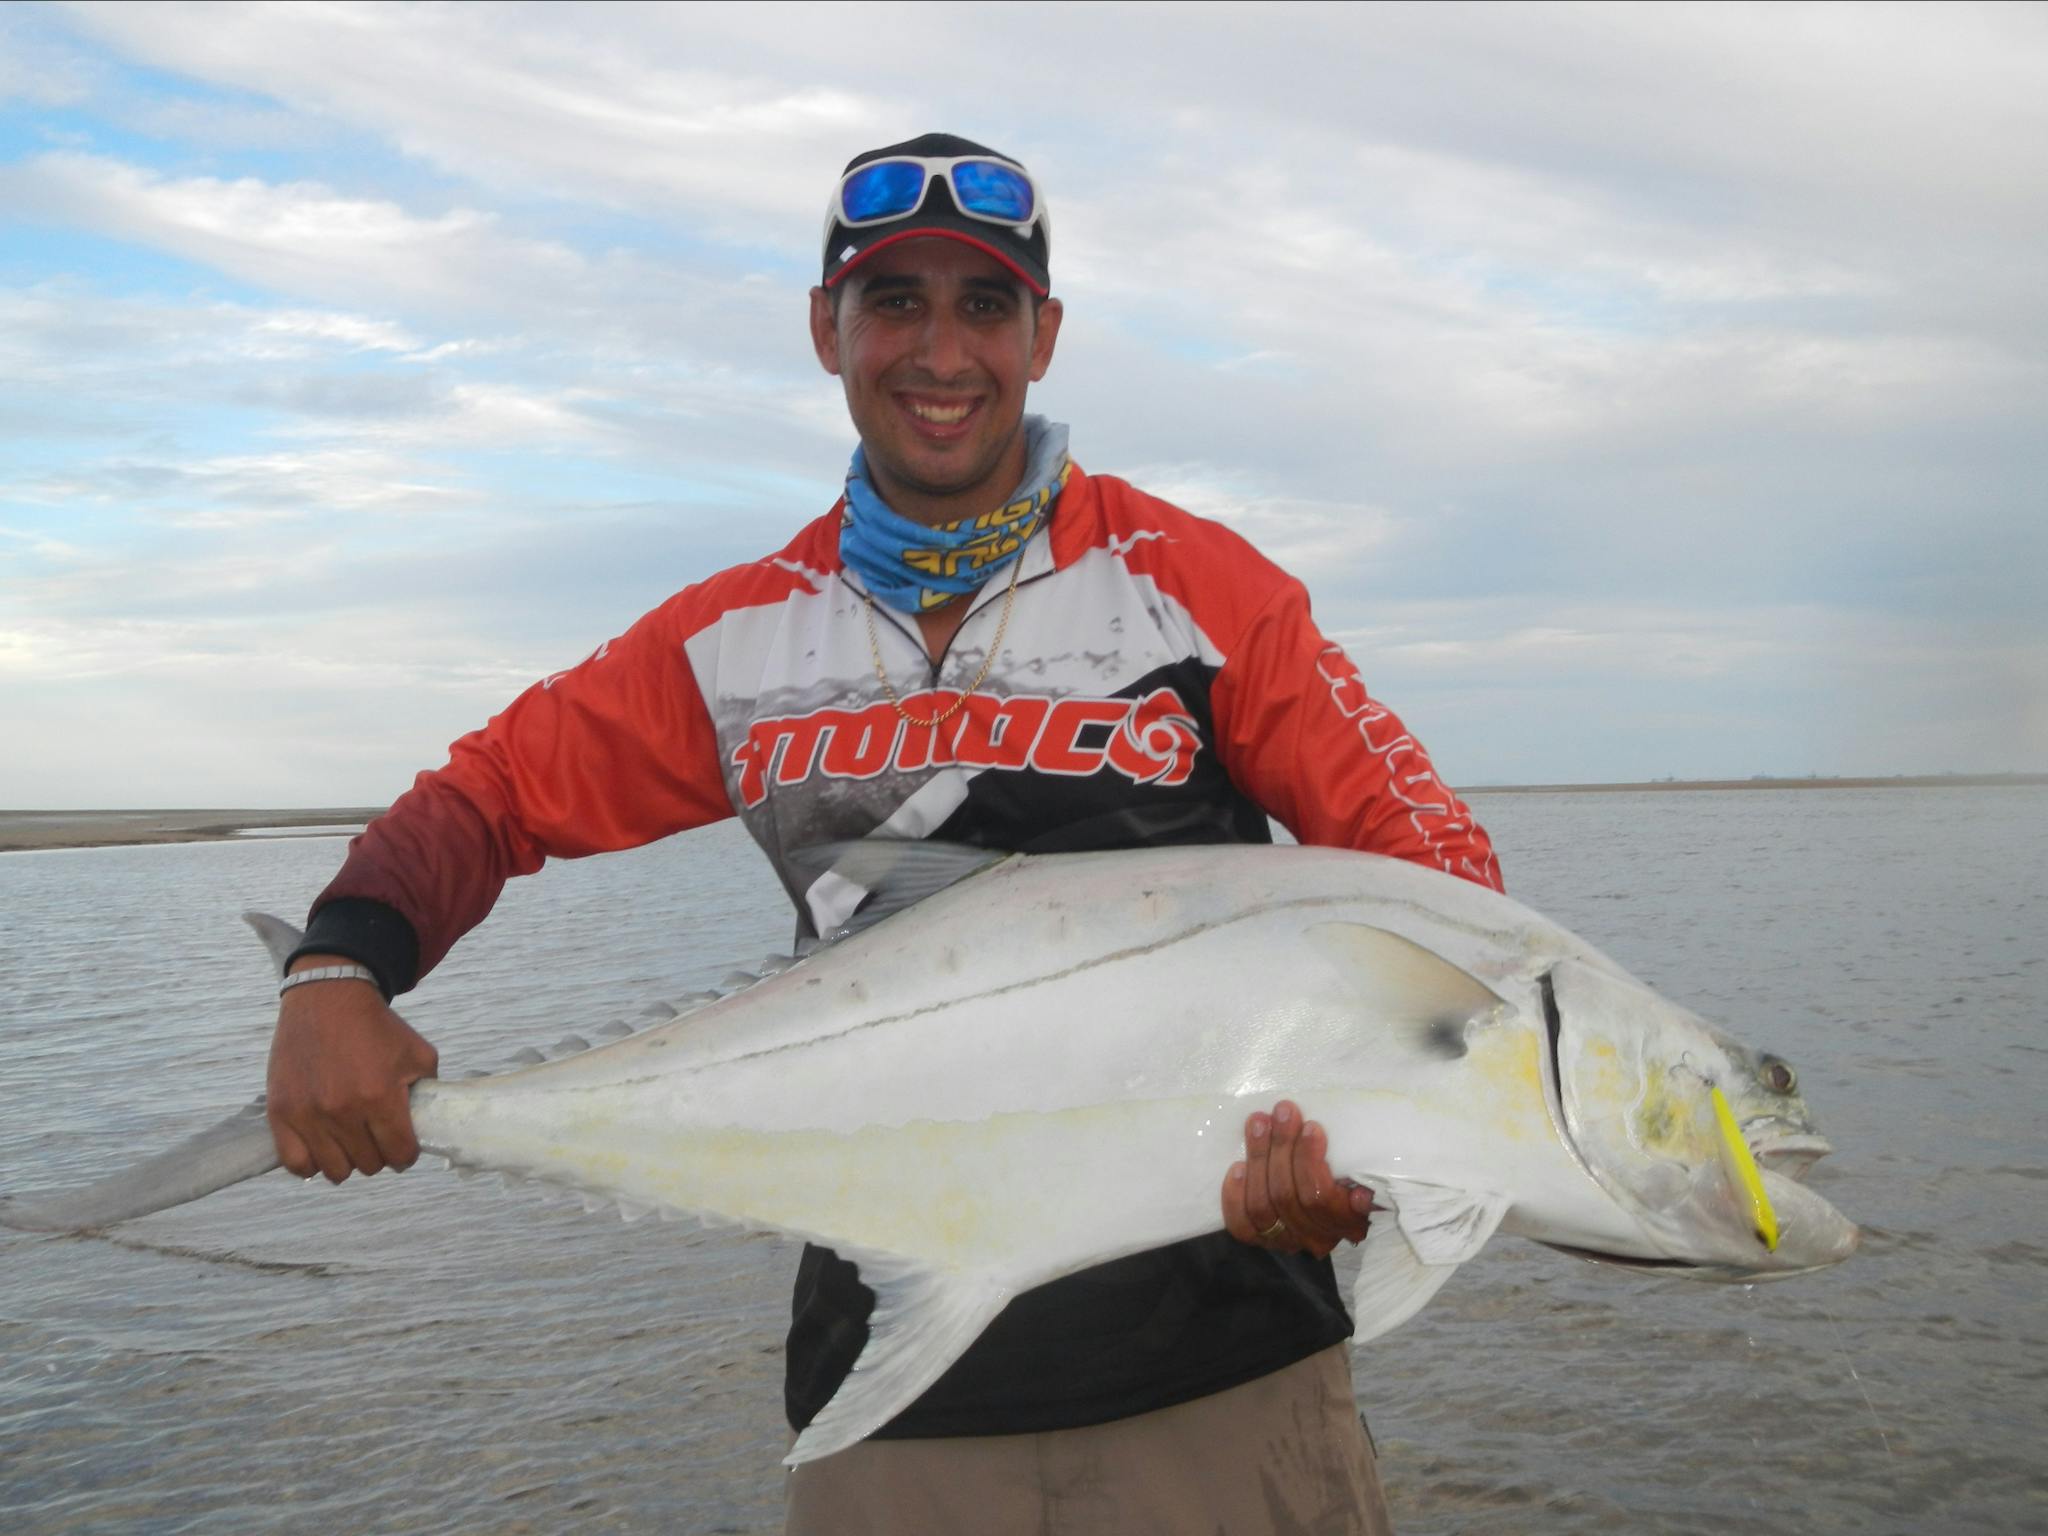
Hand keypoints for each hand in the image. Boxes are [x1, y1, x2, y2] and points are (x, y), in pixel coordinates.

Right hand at [266, 957, 437, 1183]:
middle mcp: (342, 1110)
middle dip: (379, 1153)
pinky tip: (323, 1148)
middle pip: (369, 1164)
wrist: (328, 998)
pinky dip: (311, 1163)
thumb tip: (427, 1126)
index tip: (404, 1146)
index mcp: (380, 1097)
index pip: (400, 1154)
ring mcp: (308, 1114)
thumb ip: (427, 1092)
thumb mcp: (419, 1054)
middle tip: (376, 1136)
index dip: (407, 1154)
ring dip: (348, 1160)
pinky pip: (296, 1163)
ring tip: (351, 1142)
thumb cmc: (377, 1027)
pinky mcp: (281, 1112)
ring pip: (335, 1170)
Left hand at [1222, 1099, 1373, 1258]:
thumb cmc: (1352, 1174)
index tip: (1311, 1127)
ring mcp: (1286, 1240)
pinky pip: (1241, 1224)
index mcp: (1349, 1222)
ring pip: (1262, 1206)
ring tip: (1258, 1123)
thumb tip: (1361, 1195)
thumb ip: (1363, 1177)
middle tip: (1282, 1111)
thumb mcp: (1365, 1172)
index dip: (1309, 1162)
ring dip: (1258, 1158)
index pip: (1320, 1199)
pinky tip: (1238, 1166)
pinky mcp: (1260, 1239)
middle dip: (1281, 1147)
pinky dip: (1235, 1195)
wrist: (1331, 1204)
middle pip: (1286, 1196)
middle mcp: (1317, 1238)